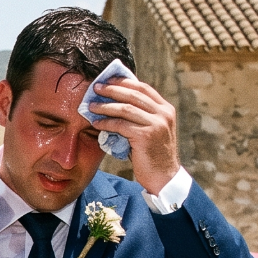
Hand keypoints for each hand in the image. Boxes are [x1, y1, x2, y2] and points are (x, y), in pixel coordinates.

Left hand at [88, 77, 178, 192]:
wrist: (163, 177)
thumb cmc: (152, 154)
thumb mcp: (151, 129)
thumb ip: (141, 115)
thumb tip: (116, 102)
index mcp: (165, 109)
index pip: (143, 88)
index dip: (124, 82)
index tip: (107, 80)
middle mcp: (164, 114)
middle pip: (133, 94)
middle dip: (112, 90)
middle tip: (95, 88)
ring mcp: (156, 124)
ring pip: (125, 108)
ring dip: (105, 106)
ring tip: (91, 106)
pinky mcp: (146, 136)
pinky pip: (121, 125)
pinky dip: (107, 123)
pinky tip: (97, 124)